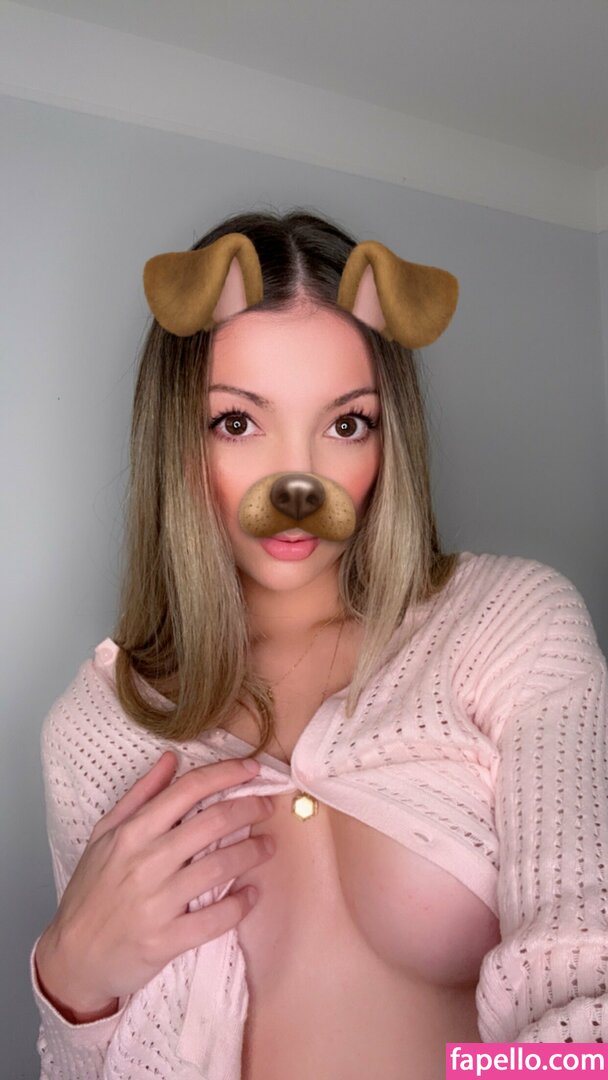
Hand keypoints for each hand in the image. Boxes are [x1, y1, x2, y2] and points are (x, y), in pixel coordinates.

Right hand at [36, 752, 273, 1013]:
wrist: (72, 957)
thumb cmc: (90, 892)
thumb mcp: (104, 835)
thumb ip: (140, 795)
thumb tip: (172, 758)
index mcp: (133, 832)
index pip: (188, 789)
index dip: (226, 774)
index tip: (253, 769)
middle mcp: (146, 862)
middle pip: (213, 822)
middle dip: (250, 808)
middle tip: (268, 806)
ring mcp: (157, 903)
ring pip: (220, 866)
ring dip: (253, 852)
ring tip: (268, 846)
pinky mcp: (166, 940)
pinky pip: (215, 919)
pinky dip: (241, 903)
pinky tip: (253, 893)